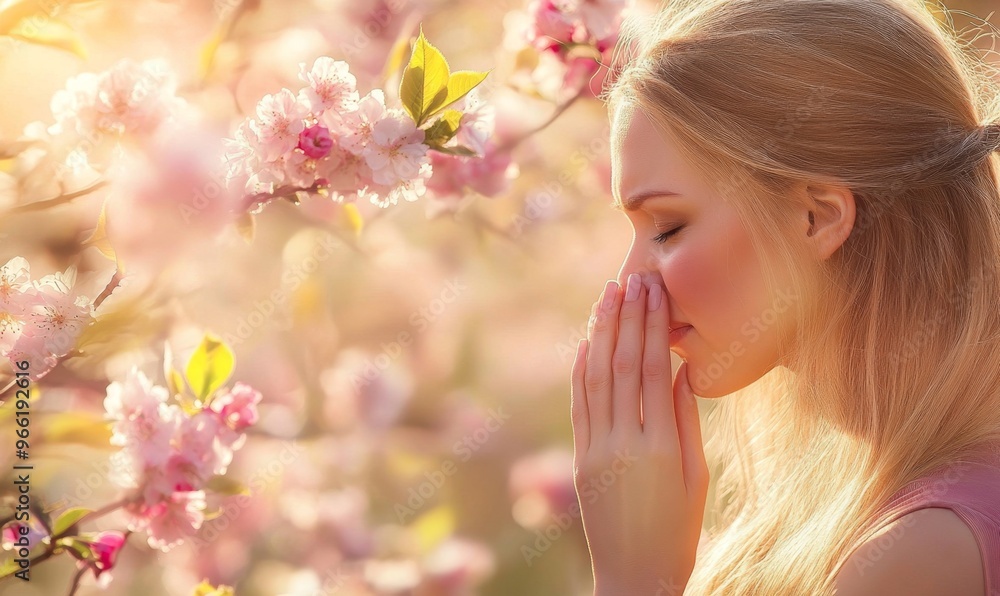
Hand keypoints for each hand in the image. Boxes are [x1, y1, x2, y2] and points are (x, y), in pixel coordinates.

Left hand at [571, 274, 708, 593]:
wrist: (633, 578)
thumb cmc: (678, 532)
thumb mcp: (695, 477)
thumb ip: (686, 420)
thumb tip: (680, 368)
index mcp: (662, 446)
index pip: (654, 370)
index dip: (653, 326)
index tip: (655, 291)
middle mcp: (624, 442)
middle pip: (623, 365)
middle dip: (628, 318)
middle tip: (632, 279)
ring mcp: (595, 450)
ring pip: (596, 378)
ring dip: (602, 333)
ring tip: (607, 296)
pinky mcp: (578, 460)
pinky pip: (579, 405)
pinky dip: (581, 370)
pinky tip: (586, 341)